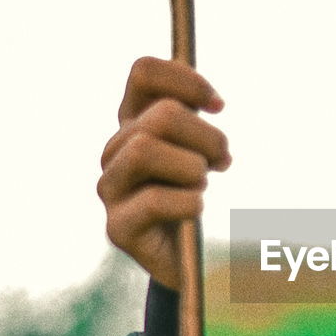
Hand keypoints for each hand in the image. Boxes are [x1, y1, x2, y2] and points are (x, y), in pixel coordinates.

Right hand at [97, 57, 229, 289]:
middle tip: (224, 161)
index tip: (219, 106)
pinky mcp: (117, 228)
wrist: (191, 262)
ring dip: (190, 167)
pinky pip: (153, 200)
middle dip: (205, 136)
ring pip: (144, 150)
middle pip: (159, 115)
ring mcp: (111, 189)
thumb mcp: (203, 150)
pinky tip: (197, 210)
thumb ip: (199, 120)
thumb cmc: (200, 196)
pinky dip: (187, 203)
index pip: (144, 73)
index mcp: (134, 123)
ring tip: (204, 185)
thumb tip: (213, 101)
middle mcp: (115, 151)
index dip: (185, 80)